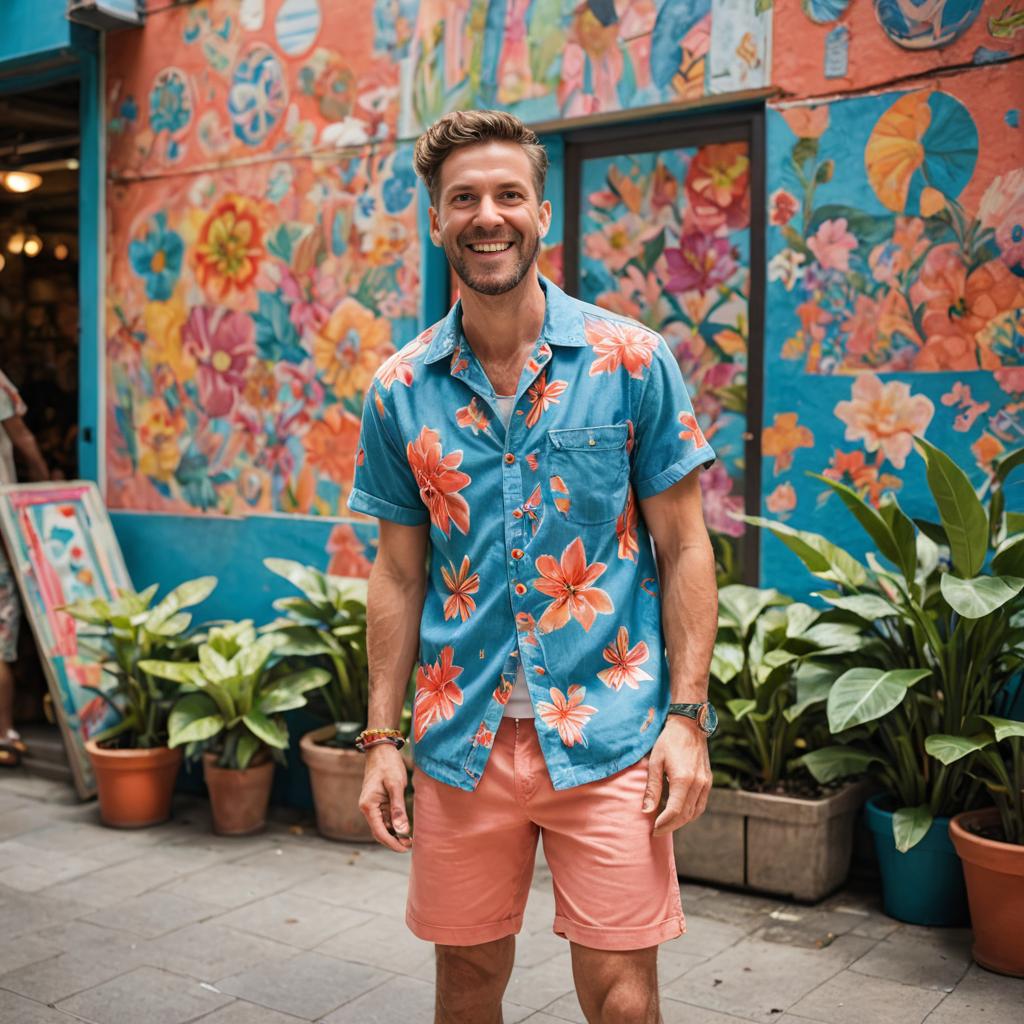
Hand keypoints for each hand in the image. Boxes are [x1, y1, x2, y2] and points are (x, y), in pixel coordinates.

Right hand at [358, 744, 412, 852]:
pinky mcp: (379, 802)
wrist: (381, 749)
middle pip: (380, 831)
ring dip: (395, 834)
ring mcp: (373, 805)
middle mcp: (368, 808)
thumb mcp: (395, 785)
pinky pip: (386, 818)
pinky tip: (406, 827)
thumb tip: (402, 830)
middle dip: (394, 841)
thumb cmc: (388, 765)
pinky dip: (395, 824)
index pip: (379, 832)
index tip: (405, 849)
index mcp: (368, 805)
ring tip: (411, 839)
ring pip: (383, 826)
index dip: (392, 843)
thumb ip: (398, 808)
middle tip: (411, 845)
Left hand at [642, 716, 711, 835]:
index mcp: (683, 779)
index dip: (663, 823)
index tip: (653, 829)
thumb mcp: (655, 762)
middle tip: (656, 831)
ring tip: (666, 824)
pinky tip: (678, 813)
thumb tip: (646, 811)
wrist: (689, 726)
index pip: (674, 811)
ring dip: (681, 822)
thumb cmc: (669, 741)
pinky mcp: (708, 781)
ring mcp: (706, 783)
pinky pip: (701, 805)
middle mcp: (698, 784)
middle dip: (670, 826)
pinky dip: (690, 813)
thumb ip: (652, 788)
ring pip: (695, 813)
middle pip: (685, 815)